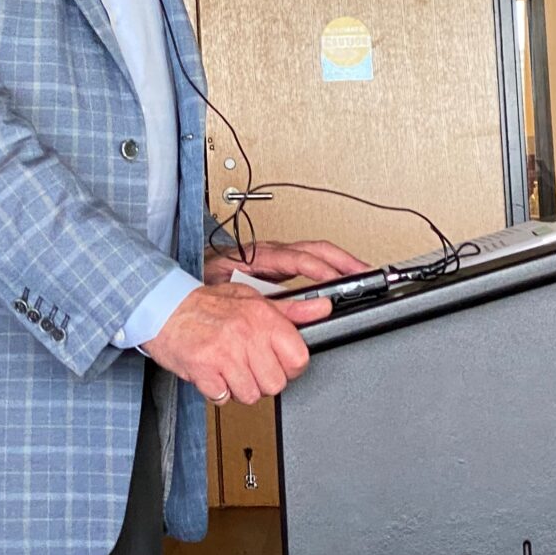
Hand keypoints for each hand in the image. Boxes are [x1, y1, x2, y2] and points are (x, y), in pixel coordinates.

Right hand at [142, 284, 331, 406]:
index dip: (288, 367)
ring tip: (227, 367)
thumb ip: (290, 310)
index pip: (298, 359)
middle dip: (262, 380)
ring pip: (251, 395)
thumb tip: (322, 308)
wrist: (162, 307)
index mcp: (263, 316)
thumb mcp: (251, 299)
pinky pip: (223, 398)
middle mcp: (247, 334)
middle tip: (246, 364)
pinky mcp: (205, 369)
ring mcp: (225, 353)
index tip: (275, 361)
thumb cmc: (206, 305)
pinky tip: (212, 373)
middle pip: (275, 383)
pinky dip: (217, 391)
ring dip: (238, 387)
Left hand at [203, 238, 369, 287]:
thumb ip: (255, 296)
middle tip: (367, 273)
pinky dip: (330, 268)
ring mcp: (276, 258)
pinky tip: (342, 279)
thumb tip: (283, 304)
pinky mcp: (278, 266)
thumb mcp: (227, 289)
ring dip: (341, 261)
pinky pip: (310, 262)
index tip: (339, 280)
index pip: (299, 258)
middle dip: (343, 259)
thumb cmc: (204, 283)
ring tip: (363, 274)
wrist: (188, 282)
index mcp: (259, 255)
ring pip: (316, 252)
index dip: (321, 269)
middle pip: (315, 249)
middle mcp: (271, 252)